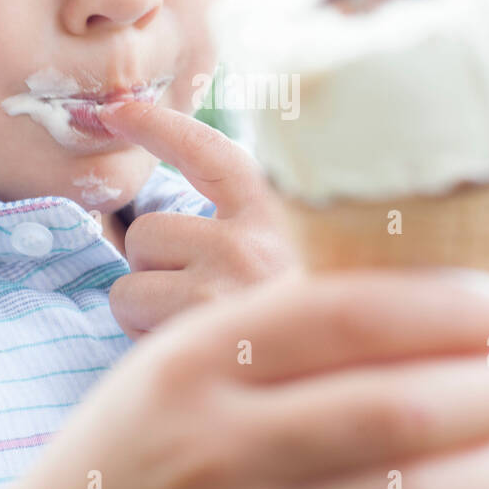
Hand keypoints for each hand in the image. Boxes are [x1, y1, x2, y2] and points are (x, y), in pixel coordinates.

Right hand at [0, 267, 488, 488]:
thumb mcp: (186, 353)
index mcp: (197, 356)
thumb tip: (425, 297)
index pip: (346, 314)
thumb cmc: (143, 428)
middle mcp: (218, 439)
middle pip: (391, 407)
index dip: (445, 306)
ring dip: (483, 462)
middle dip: (485, 386)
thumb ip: (278, 327)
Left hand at [95, 100, 299, 337]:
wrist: (371, 378)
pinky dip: (143, 339)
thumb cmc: (322, 341)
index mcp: (284, 216)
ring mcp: (229, 276)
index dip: (159, 126)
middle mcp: (257, 235)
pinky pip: (131, 315)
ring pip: (131, 278)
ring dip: (145, 309)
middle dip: (153, 271)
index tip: (117, 109)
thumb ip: (251, 240)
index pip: (212, 153)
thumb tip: (158, 227)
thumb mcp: (305, 272)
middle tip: (193, 307)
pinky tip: (190, 358)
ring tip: (194, 336)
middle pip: (149, 230)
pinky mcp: (202, 321)